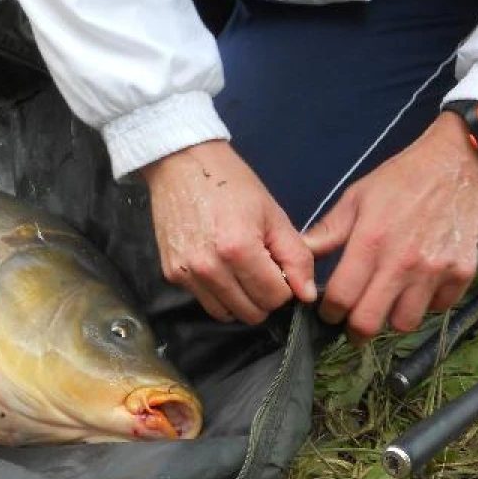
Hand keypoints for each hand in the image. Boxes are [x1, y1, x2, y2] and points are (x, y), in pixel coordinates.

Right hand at [141, 140, 318, 324]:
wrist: (182, 164)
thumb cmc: (230, 183)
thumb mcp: (273, 214)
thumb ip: (295, 257)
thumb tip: (306, 296)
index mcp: (239, 249)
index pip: (275, 297)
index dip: (285, 286)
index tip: (279, 267)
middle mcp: (209, 268)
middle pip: (251, 312)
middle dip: (264, 297)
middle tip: (262, 270)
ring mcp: (187, 273)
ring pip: (226, 314)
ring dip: (240, 300)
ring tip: (240, 272)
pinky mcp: (172, 274)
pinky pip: (204, 301)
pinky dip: (218, 293)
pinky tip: (219, 267)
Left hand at [303, 112, 477, 345]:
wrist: (457, 164)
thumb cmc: (402, 179)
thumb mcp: (357, 198)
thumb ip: (328, 232)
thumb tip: (300, 254)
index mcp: (370, 243)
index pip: (341, 297)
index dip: (329, 312)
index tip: (328, 313)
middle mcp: (403, 262)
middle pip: (370, 321)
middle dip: (354, 331)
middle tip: (350, 328)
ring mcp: (435, 270)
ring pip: (405, 323)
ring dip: (390, 319)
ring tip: (384, 306)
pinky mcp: (462, 273)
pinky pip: (438, 307)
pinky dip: (425, 306)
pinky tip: (415, 290)